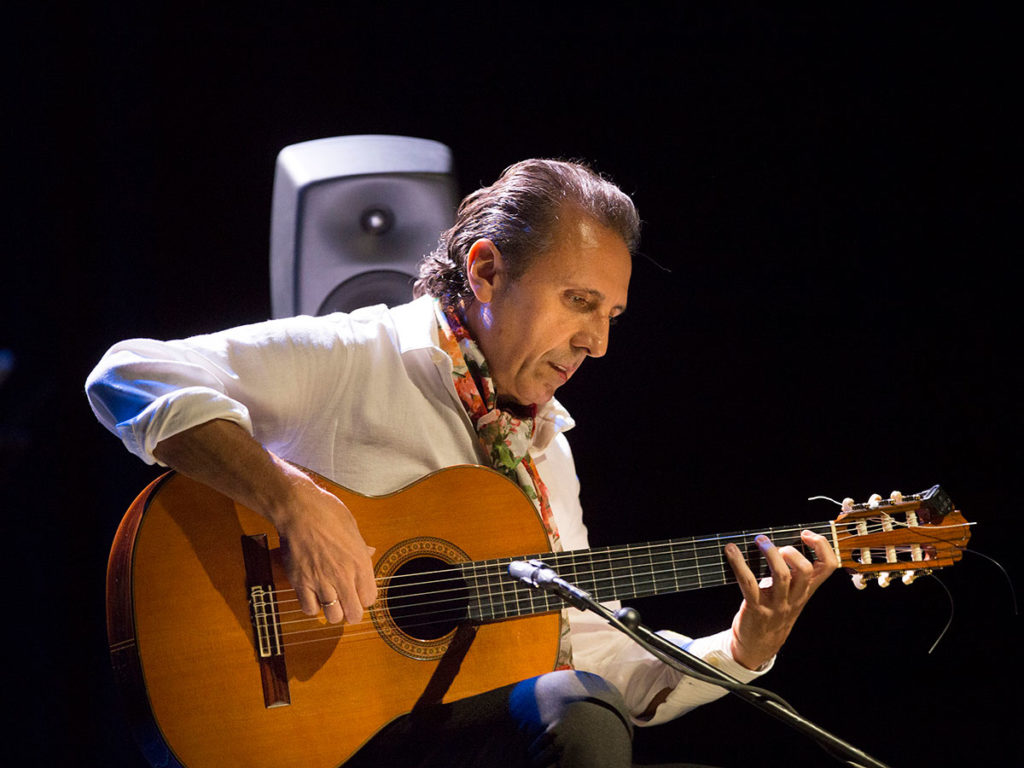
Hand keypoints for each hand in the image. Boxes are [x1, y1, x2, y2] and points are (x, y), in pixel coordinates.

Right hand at [267, 468, 377, 624]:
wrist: (299, 509)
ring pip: (332, 616)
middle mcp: (343, 575)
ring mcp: (321, 581)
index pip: (370, 598)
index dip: (365, 598)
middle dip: (352, 613)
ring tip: (331, 602)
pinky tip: (314, 596)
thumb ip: (362, 547)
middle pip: (353, 614)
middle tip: (348, 607)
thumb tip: (370, 552)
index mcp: (360, 562)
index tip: (360, 594)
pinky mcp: (300, 582)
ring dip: (333, 612)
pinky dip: (313, 606)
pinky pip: (310, 608)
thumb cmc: (328, 513)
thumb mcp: (353, 528)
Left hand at [724, 530, 837, 669]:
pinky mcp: (756, 608)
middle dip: (793, 552)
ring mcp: (776, 604)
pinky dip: (739, 564)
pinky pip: (749, 584)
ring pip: (782, 576)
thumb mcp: (792, 595)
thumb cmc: (774, 613)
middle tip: (778, 544)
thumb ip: (793, 573)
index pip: (828, 567)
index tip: (806, 534)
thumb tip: (782, 539)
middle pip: (806, 571)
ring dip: (771, 554)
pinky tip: (731, 551)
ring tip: (759, 541)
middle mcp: (794, 597)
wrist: (758, 646)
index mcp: (805, 591)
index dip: (822, 546)